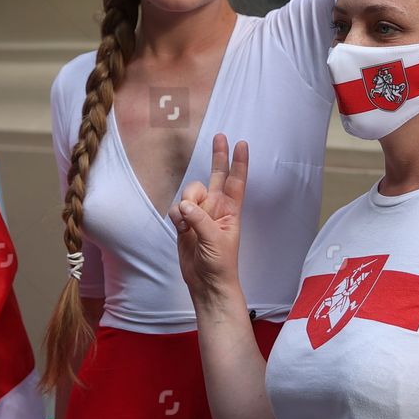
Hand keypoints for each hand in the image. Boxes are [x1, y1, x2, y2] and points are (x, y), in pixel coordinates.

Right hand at [170, 134, 247, 307]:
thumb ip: (200, 219)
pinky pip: (177, 208)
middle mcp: (216, 208)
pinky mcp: (185, 223)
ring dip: (187, 201)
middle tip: (220, 136)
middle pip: (216, 176)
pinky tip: (181, 228)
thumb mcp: (215, 240)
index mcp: (231, 210)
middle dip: (218, 156)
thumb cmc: (221, 263)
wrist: (207, 283)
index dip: (239, 162)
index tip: (242, 143)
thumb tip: (184, 204)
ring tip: (188, 223)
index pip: (236, 181)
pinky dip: (176, 216)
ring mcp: (200, 214)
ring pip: (191, 192)